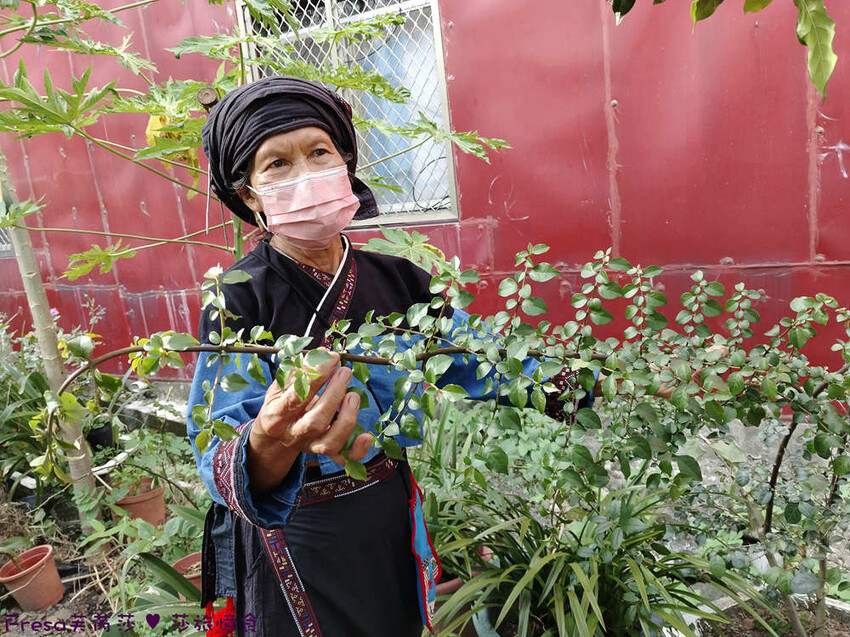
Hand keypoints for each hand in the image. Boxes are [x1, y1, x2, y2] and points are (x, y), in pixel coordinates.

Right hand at [247, 350, 372, 492]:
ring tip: (353, 395)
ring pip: (330, 442)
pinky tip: (366, 436)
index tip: (332, 358)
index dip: (316, 376)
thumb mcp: (280, 385)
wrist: (274, 437)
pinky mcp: (323, 453)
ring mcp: (310, 446)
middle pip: (316, 421)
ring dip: (347, 418)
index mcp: (276, 415)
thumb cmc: (280, 404)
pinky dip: (357, 451)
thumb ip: (299, 370)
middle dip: (335, 395)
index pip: (296, 396)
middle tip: (345, 372)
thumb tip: (323, 353)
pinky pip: (342, 458)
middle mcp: (293, 434)